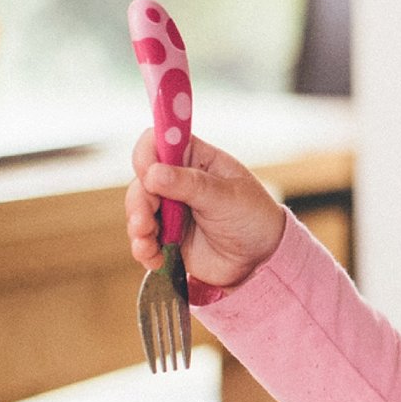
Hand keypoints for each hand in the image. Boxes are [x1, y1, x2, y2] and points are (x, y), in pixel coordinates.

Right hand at [125, 130, 287, 292]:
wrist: (262, 259)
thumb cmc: (254, 217)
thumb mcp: (227, 197)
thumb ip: (191, 185)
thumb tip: (153, 172)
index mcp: (196, 159)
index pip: (159, 142)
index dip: (148, 154)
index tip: (149, 174)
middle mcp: (178, 180)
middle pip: (142, 180)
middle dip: (139, 202)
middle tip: (144, 222)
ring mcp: (171, 208)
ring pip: (138, 209)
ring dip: (138, 228)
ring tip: (147, 245)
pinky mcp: (167, 234)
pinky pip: (144, 237)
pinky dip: (144, 249)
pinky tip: (155, 259)